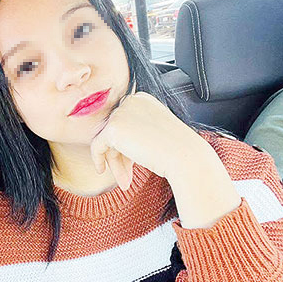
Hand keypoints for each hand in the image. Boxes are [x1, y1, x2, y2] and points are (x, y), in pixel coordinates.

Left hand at [90, 92, 240, 227]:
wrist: (186, 157)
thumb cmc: (177, 150)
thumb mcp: (154, 134)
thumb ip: (136, 132)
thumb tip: (112, 142)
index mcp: (143, 99)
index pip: (125, 123)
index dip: (126, 146)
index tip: (132, 164)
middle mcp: (131, 101)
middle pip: (115, 131)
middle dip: (120, 156)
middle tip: (126, 177)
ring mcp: (122, 112)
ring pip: (107, 140)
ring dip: (115, 162)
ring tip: (124, 182)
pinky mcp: (113, 127)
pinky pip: (97, 145)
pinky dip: (98, 158)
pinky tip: (102, 170)